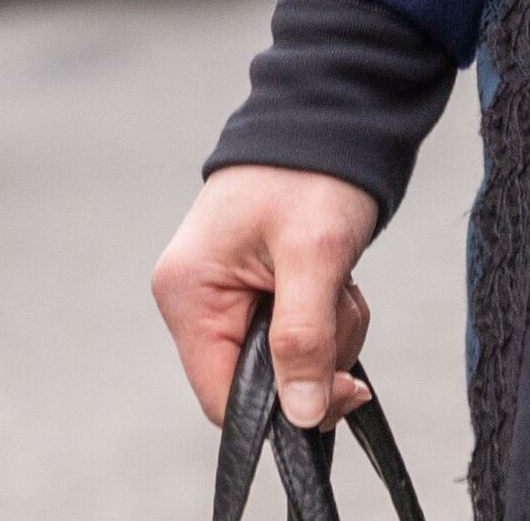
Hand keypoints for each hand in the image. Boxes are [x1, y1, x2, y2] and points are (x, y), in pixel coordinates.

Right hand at [156, 163, 381, 429]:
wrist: (335, 114)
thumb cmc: (314, 172)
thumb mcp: (315, 255)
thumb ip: (304, 338)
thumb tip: (301, 416)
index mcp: (188, 294)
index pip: (221, 396)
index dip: (282, 407)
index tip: (341, 387)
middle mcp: (197, 300)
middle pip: (258, 379)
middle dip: (314, 354)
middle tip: (341, 302)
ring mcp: (227, 294)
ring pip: (285, 359)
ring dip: (328, 331)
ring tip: (339, 279)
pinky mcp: (258, 288)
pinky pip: (296, 332)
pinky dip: (327, 315)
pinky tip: (336, 278)